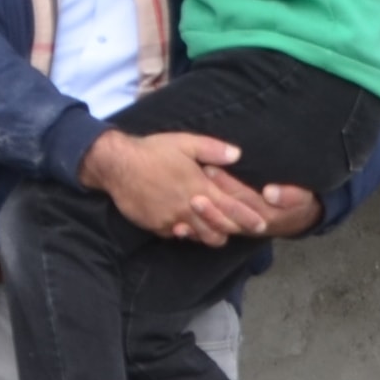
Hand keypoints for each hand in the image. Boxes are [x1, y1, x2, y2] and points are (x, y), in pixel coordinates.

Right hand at [79, 132, 326, 244]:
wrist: (117, 165)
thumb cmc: (153, 151)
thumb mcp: (185, 142)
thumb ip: (213, 149)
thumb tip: (237, 154)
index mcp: (198, 188)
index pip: (230, 208)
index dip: (248, 217)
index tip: (262, 224)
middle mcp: (187, 209)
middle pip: (219, 229)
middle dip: (235, 230)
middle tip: (248, 230)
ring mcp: (171, 221)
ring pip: (200, 237)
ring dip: (213, 235)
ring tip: (221, 231)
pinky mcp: (157, 227)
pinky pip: (179, 235)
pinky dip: (189, 233)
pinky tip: (192, 226)